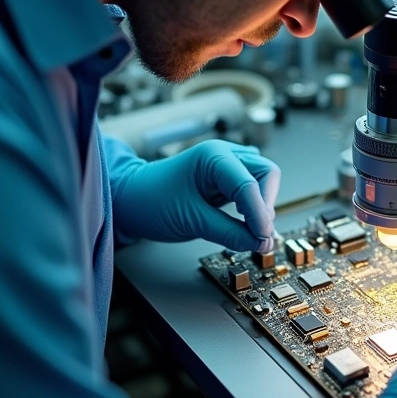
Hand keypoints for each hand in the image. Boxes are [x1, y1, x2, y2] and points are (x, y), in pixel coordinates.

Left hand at [113, 140, 279, 252]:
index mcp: (213, 156)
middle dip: (266, 205)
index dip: (260, 214)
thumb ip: (230, 233)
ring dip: (262, 207)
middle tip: (260, 234)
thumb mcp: (191, 221)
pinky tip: (248, 224)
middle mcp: (224, 155)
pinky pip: (251, 189)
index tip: (263, 238)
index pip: (250, 184)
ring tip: (253, 231)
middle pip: (266, 174)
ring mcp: (226, 165)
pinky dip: (254, 208)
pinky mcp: (225, 180)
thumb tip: (260, 242)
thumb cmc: (150, 201)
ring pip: (263, 181)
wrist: (130, 201)